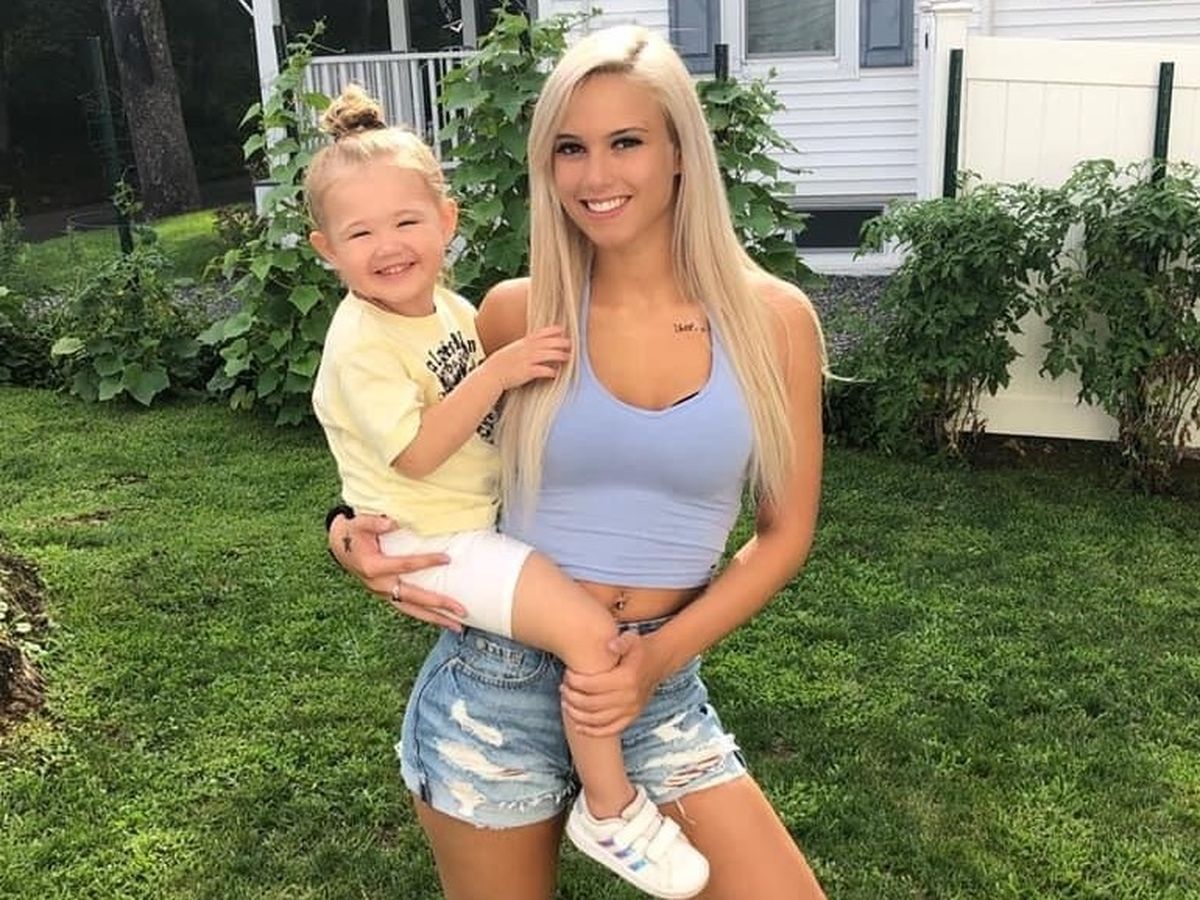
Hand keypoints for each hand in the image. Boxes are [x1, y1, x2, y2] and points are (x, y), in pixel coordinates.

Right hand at [329, 512, 466, 630]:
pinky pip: (408, 609)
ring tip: (458, 626)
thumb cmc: (353, 533)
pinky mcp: (387, 596)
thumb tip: (392, 522)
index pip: (406, 566)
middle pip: (414, 598)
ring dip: (435, 619)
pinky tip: (442, 619)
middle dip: (439, 604)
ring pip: (412, 611)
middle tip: (462, 609)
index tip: (447, 558)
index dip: (427, 561)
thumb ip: (374, 522)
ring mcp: (383, 594)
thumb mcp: (359, 523)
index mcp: (373, 567)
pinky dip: (425, 616)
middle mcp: (379, 585)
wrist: (340, 547)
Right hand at [485, 326, 569, 389]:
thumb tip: (538, 346)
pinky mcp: (526, 372)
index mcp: (524, 342)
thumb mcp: (514, 349)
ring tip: (568, 358)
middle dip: (560, 342)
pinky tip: (556, 373)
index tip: (562, 330)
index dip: (552, 331)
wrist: (492, 374)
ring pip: (547, 355)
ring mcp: (526, 360)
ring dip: (559, 355)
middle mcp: (526, 349)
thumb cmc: (503, 363)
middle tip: (571, 344)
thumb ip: (526, 346)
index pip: (541, 333)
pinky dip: (550, 372)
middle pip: (547, 343)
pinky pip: (541, 370)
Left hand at [559, 632, 668, 736]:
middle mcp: (629, 697)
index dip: (575, 682)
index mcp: (627, 678)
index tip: (567, 675)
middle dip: (573, 698)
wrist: (660, 662)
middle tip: (563, 689)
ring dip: (578, 715)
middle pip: (592, 704)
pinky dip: (593, 731)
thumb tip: (609, 646)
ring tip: (566, 704)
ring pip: (598, 720)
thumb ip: (621, 642)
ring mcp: (631, 710)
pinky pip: (610, 730)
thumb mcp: (633, 639)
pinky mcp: (632, 717)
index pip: (593, 685)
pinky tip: (579, 726)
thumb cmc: (640, 649)